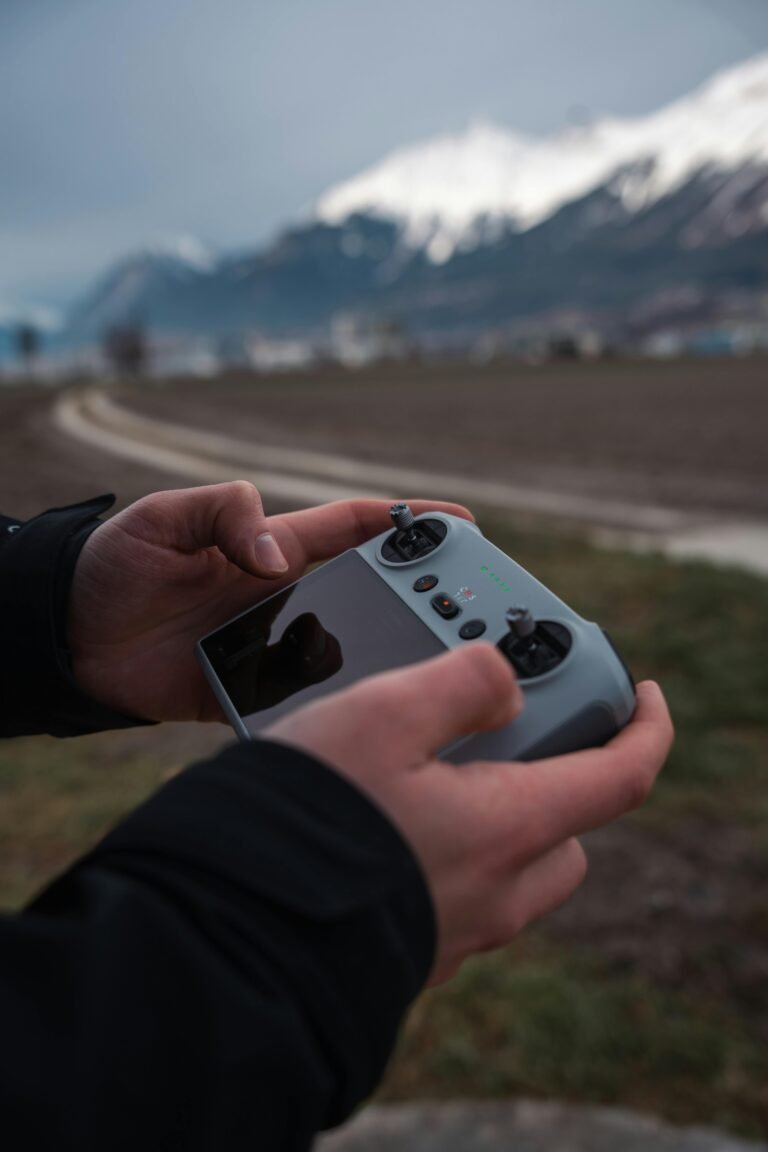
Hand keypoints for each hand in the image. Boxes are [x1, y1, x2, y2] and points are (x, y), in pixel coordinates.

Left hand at [67, 482, 471, 721]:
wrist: (65, 640)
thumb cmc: (113, 565)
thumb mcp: (165, 517)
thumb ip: (225, 514)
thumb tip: (274, 559)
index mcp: (272, 548)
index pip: (355, 528)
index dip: (411, 523)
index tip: (462, 525)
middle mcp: (284, 597)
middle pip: (372, 591)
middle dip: (425, 594)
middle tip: (473, 608)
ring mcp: (271, 646)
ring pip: (350, 648)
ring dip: (391, 653)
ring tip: (438, 663)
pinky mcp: (251, 692)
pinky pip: (305, 699)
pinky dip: (338, 705)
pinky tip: (372, 713)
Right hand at [264, 647, 672, 983]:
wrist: (236, 929)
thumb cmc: (311, 818)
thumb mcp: (383, 712)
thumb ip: (460, 681)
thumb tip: (505, 682)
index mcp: (509, 827)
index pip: (621, 777)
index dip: (645, 728)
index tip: (644, 694)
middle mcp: (498, 891)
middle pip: (568, 828)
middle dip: (558, 776)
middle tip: (505, 732)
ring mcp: (458, 930)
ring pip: (516, 867)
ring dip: (500, 816)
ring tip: (429, 770)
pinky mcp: (416, 951)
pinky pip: (462, 895)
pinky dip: (451, 852)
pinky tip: (387, 822)